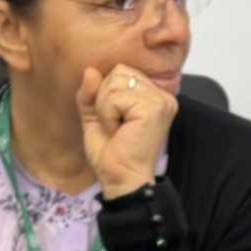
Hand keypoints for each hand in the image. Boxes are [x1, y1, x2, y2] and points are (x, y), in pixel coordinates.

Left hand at [78, 64, 177, 198]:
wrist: (121, 180)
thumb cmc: (112, 154)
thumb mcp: (95, 117)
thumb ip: (91, 93)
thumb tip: (89, 69)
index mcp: (153, 94)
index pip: (121, 71)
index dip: (106, 93)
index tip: (114, 121)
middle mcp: (162, 94)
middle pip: (119, 72)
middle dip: (105, 99)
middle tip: (114, 126)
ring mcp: (160, 100)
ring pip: (114, 83)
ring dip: (105, 109)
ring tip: (116, 130)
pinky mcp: (153, 108)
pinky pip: (115, 97)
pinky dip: (108, 116)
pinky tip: (118, 132)